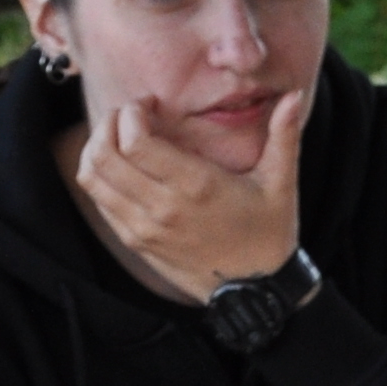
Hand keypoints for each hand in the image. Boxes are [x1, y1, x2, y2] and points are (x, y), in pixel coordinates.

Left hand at [72, 90, 309, 303]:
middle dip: (108, 123)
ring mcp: (144, 228)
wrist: (254, 289)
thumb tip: (294, 96)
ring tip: (119, 136)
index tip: (148, 103)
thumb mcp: (281, 182)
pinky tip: (122, 165)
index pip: (136, 143)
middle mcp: (163, 208)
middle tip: (127, 113)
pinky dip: (99, 176)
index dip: (131, 113)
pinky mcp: (135, 241)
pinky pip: (99, 201)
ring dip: (96, 148)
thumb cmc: (269, 231)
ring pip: (92, 179)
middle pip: (104, 156)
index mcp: (197, 187)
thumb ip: (284, 134)